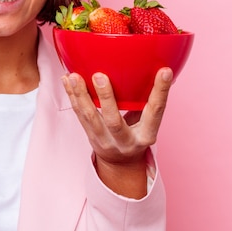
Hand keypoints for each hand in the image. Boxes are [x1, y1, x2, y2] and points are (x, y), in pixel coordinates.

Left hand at [62, 67, 172, 196]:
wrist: (120, 163)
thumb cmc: (136, 134)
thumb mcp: (148, 122)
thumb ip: (149, 101)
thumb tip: (160, 67)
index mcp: (146, 135)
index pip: (155, 112)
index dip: (161, 91)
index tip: (164, 71)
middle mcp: (125, 141)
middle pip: (114, 121)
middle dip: (106, 98)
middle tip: (99, 76)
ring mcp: (104, 140)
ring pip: (89, 118)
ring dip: (80, 95)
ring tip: (73, 76)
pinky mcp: (89, 136)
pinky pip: (78, 115)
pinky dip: (72, 95)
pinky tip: (67, 79)